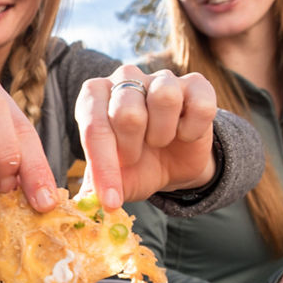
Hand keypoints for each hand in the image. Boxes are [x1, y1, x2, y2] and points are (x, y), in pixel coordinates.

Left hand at [75, 66, 216, 208]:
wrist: (173, 163)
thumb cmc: (135, 165)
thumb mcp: (113, 180)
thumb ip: (95, 187)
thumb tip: (82, 205)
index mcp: (94, 96)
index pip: (94, 126)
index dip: (103, 167)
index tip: (112, 200)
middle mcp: (124, 78)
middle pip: (128, 112)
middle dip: (132, 148)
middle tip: (135, 156)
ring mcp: (161, 78)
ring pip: (164, 98)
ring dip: (162, 133)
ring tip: (159, 141)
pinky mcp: (196, 83)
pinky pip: (200, 105)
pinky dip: (192, 130)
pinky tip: (184, 134)